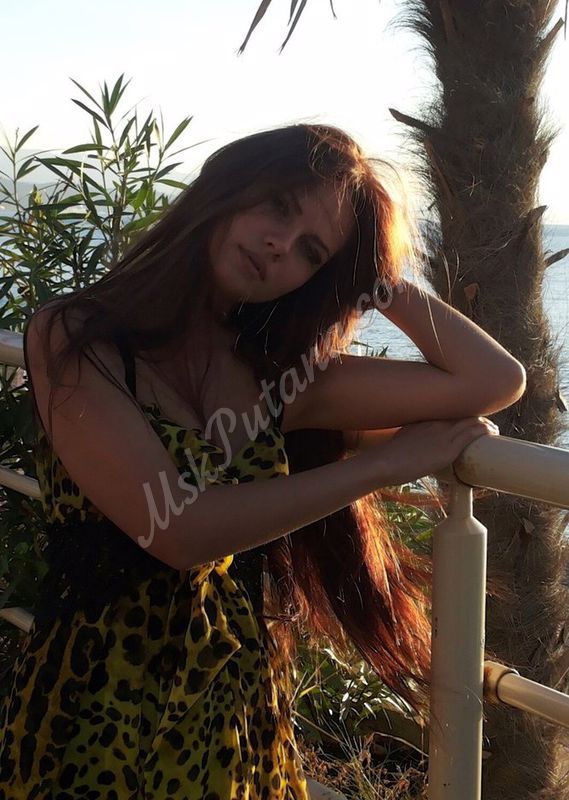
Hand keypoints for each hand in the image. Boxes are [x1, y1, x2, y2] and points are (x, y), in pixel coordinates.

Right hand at [369, 416, 498, 486]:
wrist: (385, 462)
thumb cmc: (390, 456)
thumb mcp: (403, 438)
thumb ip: (414, 436)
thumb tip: (417, 446)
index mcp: (426, 418)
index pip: (451, 411)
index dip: (463, 415)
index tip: (470, 420)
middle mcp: (436, 422)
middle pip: (463, 414)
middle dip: (477, 418)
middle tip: (486, 425)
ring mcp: (443, 433)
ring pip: (472, 421)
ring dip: (485, 424)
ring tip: (494, 430)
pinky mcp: (449, 448)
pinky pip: (473, 433)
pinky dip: (485, 430)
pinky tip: (492, 432)